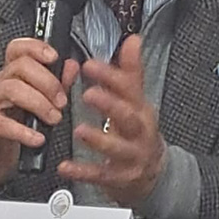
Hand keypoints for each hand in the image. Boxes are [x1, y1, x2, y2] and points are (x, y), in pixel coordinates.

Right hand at [0, 38, 79, 189]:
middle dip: (47, 82)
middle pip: (19, 66)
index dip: (35, 48)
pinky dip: (22, 131)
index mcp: (11, 77)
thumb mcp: (39, 108)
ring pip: (10, 89)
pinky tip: (36, 138)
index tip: (54, 57)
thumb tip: (71, 67)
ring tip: (53, 118)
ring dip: (38, 103)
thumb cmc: (12, 134)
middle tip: (61, 101)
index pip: (18, 50)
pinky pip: (0, 123)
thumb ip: (56, 86)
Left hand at [57, 35, 166, 205]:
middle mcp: (139, 131)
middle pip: (129, 117)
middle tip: (89, 94)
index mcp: (140, 109)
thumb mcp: (136, 100)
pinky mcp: (120, 178)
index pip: (129, 89)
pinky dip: (83, 172)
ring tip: (79, 130)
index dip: (111, 76)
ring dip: (98, 139)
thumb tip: (132, 40)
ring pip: (117, 147)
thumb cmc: (138, 131)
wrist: (152, 173)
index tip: (91, 65)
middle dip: (110, 105)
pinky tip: (65, 167)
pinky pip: (101, 175)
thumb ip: (131, 71)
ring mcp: (132, 156)